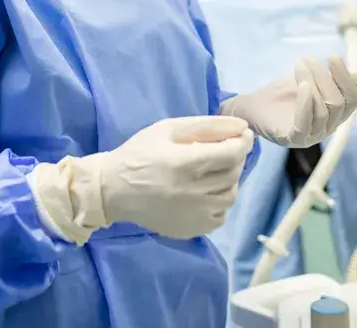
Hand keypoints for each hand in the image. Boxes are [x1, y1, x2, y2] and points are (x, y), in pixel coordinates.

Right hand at [29, 116, 254, 243]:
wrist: (113, 190)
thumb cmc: (138, 154)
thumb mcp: (167, 129)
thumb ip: (205, 125)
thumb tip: (240, 126)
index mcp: (185, 163)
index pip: (231, 153)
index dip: (243, 142)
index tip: (243, 135)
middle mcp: (192, 192)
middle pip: (233, 174)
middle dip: (237, 158)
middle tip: (229, 149)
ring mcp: (192, 215)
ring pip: (230, 197)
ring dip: (230, 181)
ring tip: (216, 171)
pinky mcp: (190, 230)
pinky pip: (219, 217)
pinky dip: (219, 203)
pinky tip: (205, 193)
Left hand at [220, 55, 356, 147]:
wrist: (251, 107)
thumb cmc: (281, 95)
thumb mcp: (308, 83)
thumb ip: (330, 81)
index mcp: (333, 117)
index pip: (352, 100)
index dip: (345, 78)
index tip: (332, 56)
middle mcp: (326, 129)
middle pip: (338, 104)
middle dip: (325, 77)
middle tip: (308, 59)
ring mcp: (310, 137)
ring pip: (323, 112)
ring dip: (313, 84)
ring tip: (300, 66)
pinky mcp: (291, 140)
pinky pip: (305, 124)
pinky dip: (306, 103)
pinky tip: (302, 85)